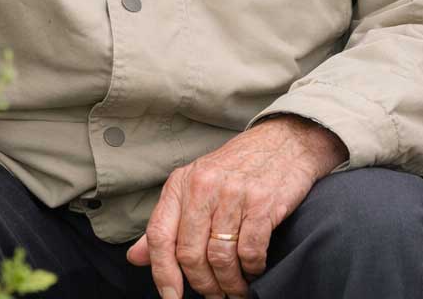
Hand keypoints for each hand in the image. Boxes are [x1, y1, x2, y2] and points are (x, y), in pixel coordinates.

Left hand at [126, 116, 346, 298]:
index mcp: (181, 183)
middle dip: (203, 285)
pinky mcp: (263, 202)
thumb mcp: (196, 185)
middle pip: (190, 254)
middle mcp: (203, 186)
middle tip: (215, 295)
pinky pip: (250, 251)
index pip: (159, 236)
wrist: (286, 140)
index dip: (162, 274)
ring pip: (220, 258)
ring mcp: (234, 193)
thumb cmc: (239, 167)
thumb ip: (166, 222)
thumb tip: (136, 257)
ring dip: (229, 283)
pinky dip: (252, 269)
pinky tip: (255, 269)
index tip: (171, 297)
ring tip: (236, 289)